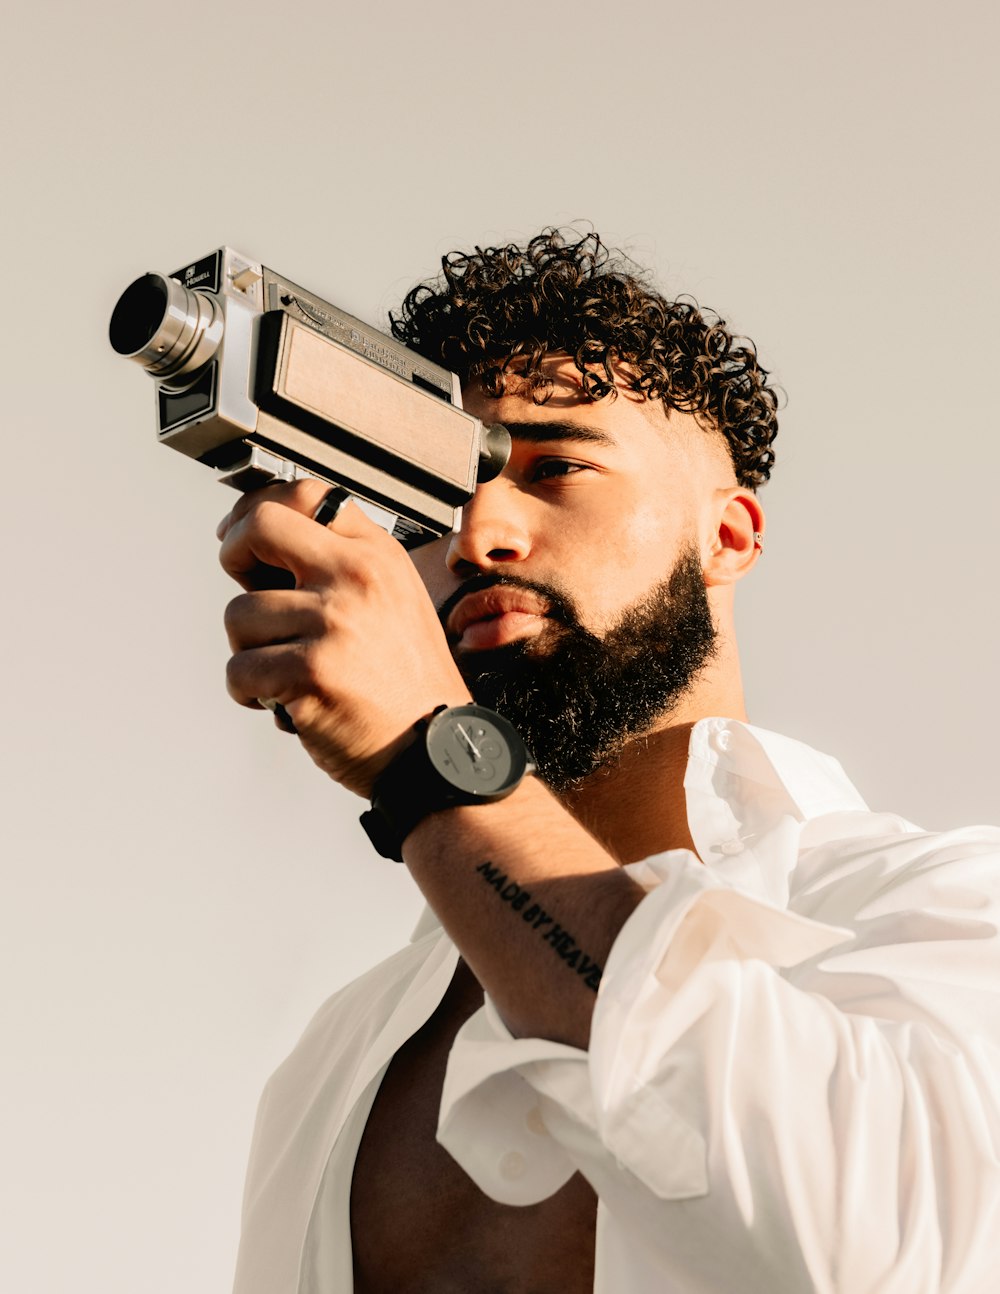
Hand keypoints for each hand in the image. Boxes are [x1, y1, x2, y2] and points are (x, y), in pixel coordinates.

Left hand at [218, 481, 470, 797]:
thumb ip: (343, 569)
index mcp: (378, 556)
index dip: (259, 511)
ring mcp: (333, 622)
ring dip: (251, 650)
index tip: (241, 535)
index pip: (307, 495)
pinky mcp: (310, 671)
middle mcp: (357, 579)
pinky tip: (283, 702)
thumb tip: (264, 549)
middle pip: (259, 527)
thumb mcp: (395, 602)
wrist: (437, 751)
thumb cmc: (410, 688)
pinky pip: (239, 670)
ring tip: (289, 673)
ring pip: (240, 614)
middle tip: (246, 592)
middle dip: (233, 556)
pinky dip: (250, 693)